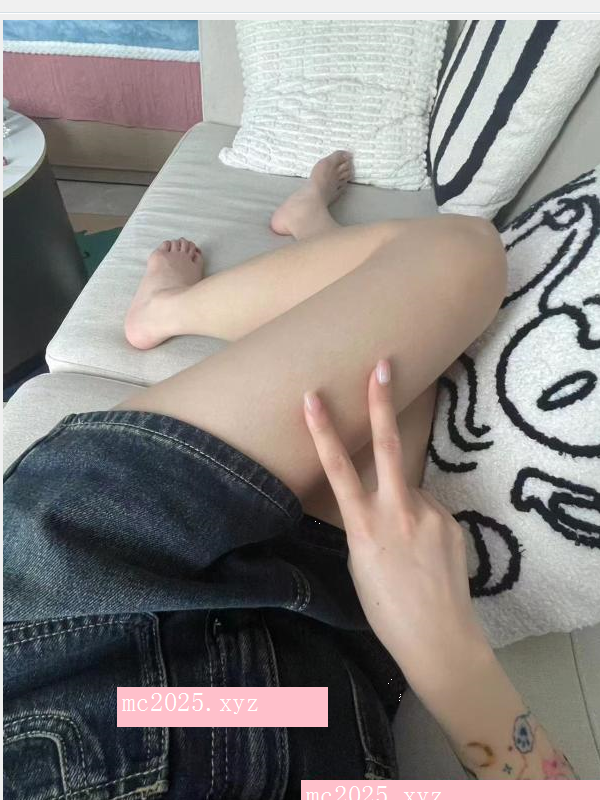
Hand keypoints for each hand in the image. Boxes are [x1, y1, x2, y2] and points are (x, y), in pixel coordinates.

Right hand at [303, 360, 491, 692]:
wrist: (439, 637)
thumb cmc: (387, 608)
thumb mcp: (360, 563)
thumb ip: (370, 521)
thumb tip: (385, 497)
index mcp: (365, 527)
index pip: (339, 470)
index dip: (322, 431)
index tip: (313, 397)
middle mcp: (399, 513)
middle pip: (389, 448)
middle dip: (382, 404)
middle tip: (383, 365)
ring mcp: (431, 516)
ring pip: (410, 490)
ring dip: (403, 506)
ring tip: (408, 550)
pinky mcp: (452, 522)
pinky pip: (429, 510)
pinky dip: (422, 523)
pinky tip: (425, 554)